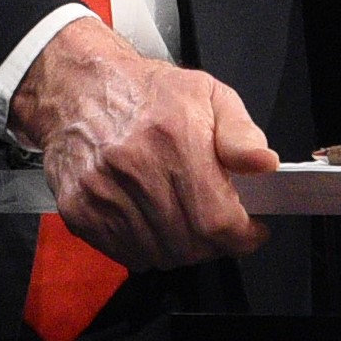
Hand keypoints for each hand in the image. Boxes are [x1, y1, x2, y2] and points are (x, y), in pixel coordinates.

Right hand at [9, 17, 278, 268]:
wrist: (77, 86)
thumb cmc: (145, 92)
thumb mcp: (207, 95)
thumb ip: (241, 133)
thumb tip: (264, 164)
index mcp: (173, 137)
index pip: (217, 220)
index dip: (241, 235)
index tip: (249, 230)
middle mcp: (133, 166)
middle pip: (190, 243)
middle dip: (213, 242)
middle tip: (213, 223)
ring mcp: (100, 190)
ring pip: (159, 254)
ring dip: (179, 247)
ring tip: (179, 218)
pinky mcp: (78, 207)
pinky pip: (125, 253)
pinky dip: (144, 247)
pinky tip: (148, 220)